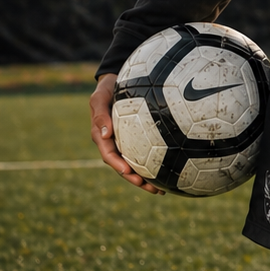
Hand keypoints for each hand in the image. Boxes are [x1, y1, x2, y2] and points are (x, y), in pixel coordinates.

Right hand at [90, 73, 164, 194]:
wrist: (117, 80)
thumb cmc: (109, 88)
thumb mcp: (100, 97)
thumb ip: (100, 114)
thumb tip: (105, 134)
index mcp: (102, 135)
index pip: (109, 154)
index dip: (118, 165)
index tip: (128, 172)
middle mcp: (114, 142)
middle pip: (123, 165)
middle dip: (135, 179)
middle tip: (150, 188)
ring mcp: (125, 142)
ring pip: (135, 164)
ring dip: (145, 178)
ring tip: (161, 189)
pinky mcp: (137, 138)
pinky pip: (145, 153)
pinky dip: (154, 164)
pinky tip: (170, 171)